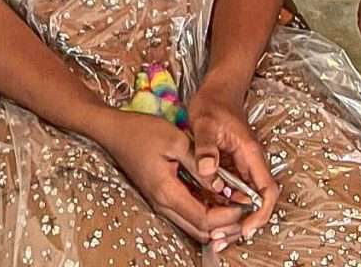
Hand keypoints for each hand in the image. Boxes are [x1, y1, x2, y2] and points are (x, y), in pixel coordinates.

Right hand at [91, 108, 245, 245]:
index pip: (202, 218)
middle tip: (244, 209)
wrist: (115, 132)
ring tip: (235, 205)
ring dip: (214, 221)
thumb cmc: (143, 131)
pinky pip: (185, 213)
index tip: (244, 204)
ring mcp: (159, 202)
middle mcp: (162, 204)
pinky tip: (217, 198)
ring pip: (192, 225)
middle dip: (224, 225)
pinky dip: (203, 211)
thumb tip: (222, 185)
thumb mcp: (176, 141)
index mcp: (166, 192)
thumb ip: (199, 165)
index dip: (226, 216)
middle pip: (198, 229)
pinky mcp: (160, 196)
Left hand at [187, 78, 279, 248]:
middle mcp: (249, 163)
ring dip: (231, 220)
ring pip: (244, 200)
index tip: (245, 228)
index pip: (266, 190)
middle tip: (220, 240)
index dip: (260, 213)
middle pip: (256, 202)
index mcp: (249, 154)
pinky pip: (232, 193)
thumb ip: (206, 147)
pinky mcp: (231, 167)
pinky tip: (207, 216)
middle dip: (242, 225)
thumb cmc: (214, 102)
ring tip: (213, 237)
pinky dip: (223, 208)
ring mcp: (241, 166)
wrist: (217, 89)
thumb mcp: (205, 122)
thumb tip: (207, 171)